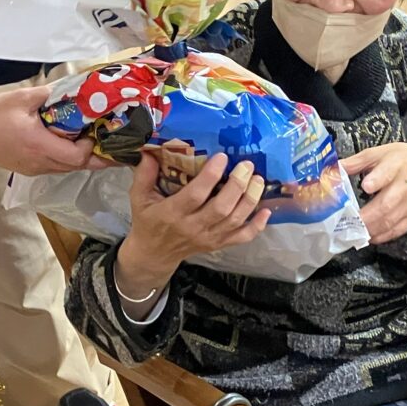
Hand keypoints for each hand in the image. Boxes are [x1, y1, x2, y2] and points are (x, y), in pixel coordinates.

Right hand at [0, 85, 111, 174]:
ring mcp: (34, 169)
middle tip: (113, 149)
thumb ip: (49, 94)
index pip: (77, 156)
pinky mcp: (29, 169)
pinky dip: (68, 160)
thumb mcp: (21, 98)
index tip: (94, 132)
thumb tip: (69, 90)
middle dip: (96, 158)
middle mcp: (40, 162)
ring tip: (96, 147)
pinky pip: (55, 168)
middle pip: (77, 167)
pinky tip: (72, 148)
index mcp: (40, 146)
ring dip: (82, 160)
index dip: (91, 148)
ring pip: (67, 169)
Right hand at [115, 153, 269, 299]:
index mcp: (173, 213)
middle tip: (247, 165)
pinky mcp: (218, 245)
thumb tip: (149, 151)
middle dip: (237, 185)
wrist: (154, 254)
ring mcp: (208, 238)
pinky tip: (266, 211)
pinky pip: (241, 238)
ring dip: (250, 200)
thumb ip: (144, 175)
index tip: (222, 157)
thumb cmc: (148, 221)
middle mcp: (193, 227)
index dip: (211, 176)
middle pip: (221, 208)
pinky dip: (256, 226)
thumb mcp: (139, 198)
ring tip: (258, 180)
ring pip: (234, 220)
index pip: (196, 195)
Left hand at [342, 143, 406, 243]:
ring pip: (391, 220)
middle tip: (348, 224)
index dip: (377, 179)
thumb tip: (334, 169)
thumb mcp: (382, 152)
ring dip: (371, 229)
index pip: (388, 172)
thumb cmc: (404, 160)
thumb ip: (357, 161)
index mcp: (396, 163)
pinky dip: (384, 236)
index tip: (366, 186)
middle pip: (387, 203)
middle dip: (366, 216)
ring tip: (354, 233)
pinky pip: (399, 229)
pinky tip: (371, 237)